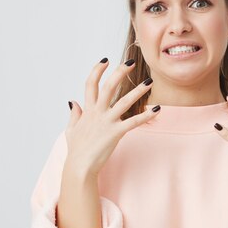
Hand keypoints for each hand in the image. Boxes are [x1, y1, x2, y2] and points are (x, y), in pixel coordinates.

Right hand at [65, 58, 159, 176]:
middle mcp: (97, 113)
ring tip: (150, 82)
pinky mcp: (115, 133)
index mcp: (87, 110)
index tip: (105, 60)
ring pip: (124, 102)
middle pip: (108, 87)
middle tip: (130, 62)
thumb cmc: (77, 150)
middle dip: (119, 72)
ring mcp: (107, 122)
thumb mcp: (71, 129)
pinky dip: (146, 116)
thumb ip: (74, 114)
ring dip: (138, 91)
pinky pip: (133, 122)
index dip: (97, 70)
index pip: (90, 84)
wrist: (80, 166)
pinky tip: (157, 110)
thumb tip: (73, 101)